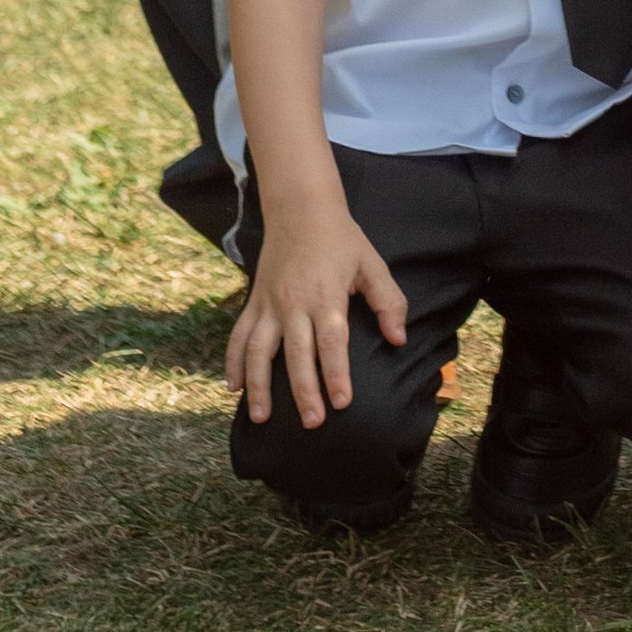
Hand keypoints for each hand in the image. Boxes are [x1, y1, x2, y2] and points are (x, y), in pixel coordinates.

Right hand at [224, 198, 408, 429]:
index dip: (336, 374)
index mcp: (325, 295)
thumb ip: (388, 301)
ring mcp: (269, 304)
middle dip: (303, 391)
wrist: (300, 208)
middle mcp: (293, 303)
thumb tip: (399, 339)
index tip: (342, 402)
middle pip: (296, 354)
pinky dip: (232, 362)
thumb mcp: (371, 263)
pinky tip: (233, 388)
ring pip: (258, 350)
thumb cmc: (341, 239)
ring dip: (259, 385)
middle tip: (312, 423)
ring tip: (261, 417)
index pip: (331, 342)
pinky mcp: (253, 301)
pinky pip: (238, 335)